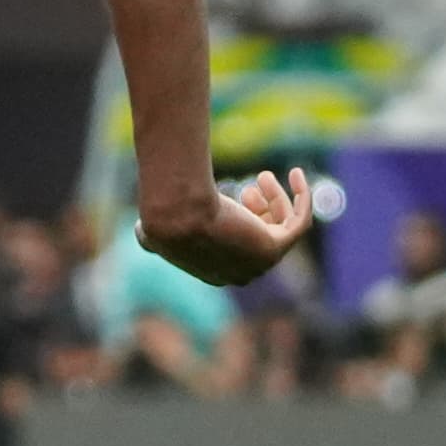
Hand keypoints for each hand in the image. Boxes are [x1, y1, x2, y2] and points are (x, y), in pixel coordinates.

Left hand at [142, 168, 312, 290]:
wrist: (177, 216)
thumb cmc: (164, 222)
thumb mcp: (150, 235)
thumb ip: (149, 238)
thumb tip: (143, 235)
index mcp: (218, 273)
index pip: (244, 249)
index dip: (248, 220)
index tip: (240, 194)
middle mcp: (243, 273)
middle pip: (265, 238)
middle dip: (261, 210)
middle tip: (249, 187)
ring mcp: (260, 263)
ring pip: (282, 228)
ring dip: (276, 200)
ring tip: (263, 176)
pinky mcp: (274, 249)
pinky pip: (300, 222)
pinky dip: (302, 197)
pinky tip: (296, 172)